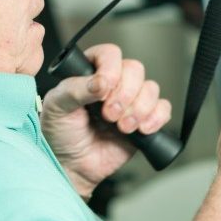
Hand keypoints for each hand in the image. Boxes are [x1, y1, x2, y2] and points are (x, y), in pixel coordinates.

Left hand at [41, 44, 172, 198]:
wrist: (72, 166)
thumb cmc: (59, 133)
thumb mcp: (57, 108)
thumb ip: (75, 90)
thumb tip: (101, 81)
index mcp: (90, 72)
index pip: (110, 54)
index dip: (111, 69)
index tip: (103, 90)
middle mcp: (113, 82)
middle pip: (135, 69)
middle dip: (125, 94)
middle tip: (108, 115)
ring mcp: (130, 100)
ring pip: (151, 88)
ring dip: (139, 108)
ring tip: (122, 127)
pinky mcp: (144, 119)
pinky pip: (163, 109)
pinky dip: (156, 118)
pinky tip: (141, 130)